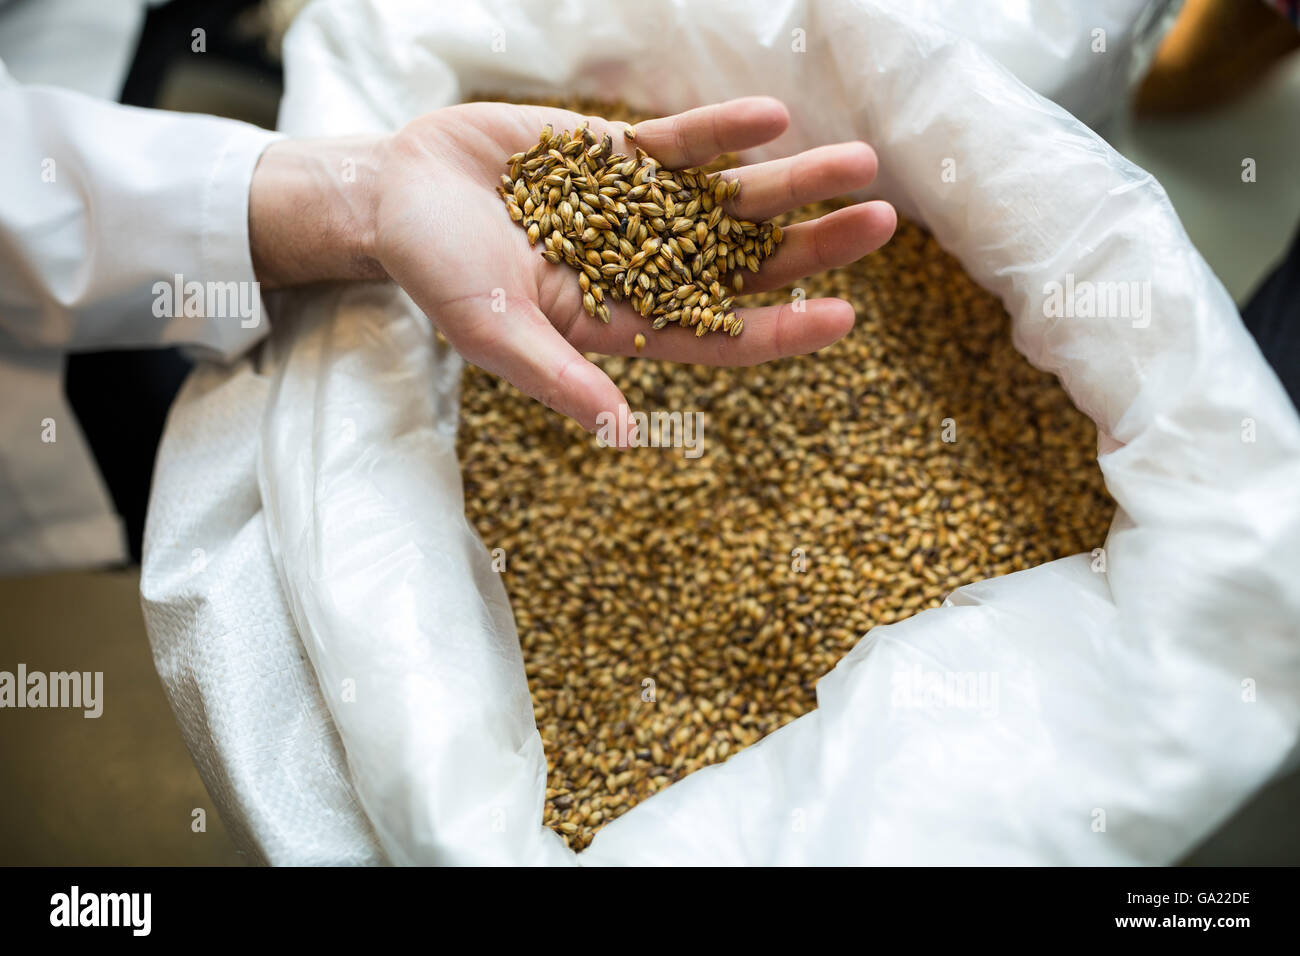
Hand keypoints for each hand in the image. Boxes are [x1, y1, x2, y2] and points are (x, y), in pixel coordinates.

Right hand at [249, 98, 895, 435]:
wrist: (398, 191)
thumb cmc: (437, 273)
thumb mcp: (493, 330)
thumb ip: (558, 376)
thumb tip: (621, 432)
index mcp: (623, 322)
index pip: (717, 334)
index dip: (779, 328)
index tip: (843, 317)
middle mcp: (645, 268)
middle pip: (746, 262)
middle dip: (812, 246)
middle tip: (880, 224)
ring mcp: (639, 208)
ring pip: (731, 198)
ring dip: (793, 181)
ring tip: (861, 162)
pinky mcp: (620, 154)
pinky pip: (684, 142)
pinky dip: (724, 131)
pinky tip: (774, 118)